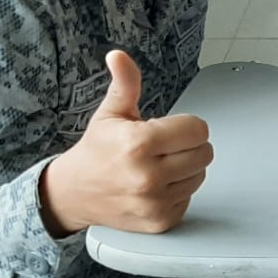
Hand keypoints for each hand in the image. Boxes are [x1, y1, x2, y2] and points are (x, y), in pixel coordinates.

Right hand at [39, 50, 213, 235]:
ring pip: (200, 175)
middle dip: (188, 145)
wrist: (74, 193)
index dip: (186, 125)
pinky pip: (190, 197)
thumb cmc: (96, 152)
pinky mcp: (160, 221)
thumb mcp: (110, 114)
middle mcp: (148, 176)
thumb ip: (125, 83)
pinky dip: (178, 190)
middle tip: (165, 147)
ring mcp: (155, 202)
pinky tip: (157, 185)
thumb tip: (118, 56)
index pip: (197, 129)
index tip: (169, 128)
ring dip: (186, 168)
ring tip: (159, 165)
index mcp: (138, 144)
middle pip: (204, 153)